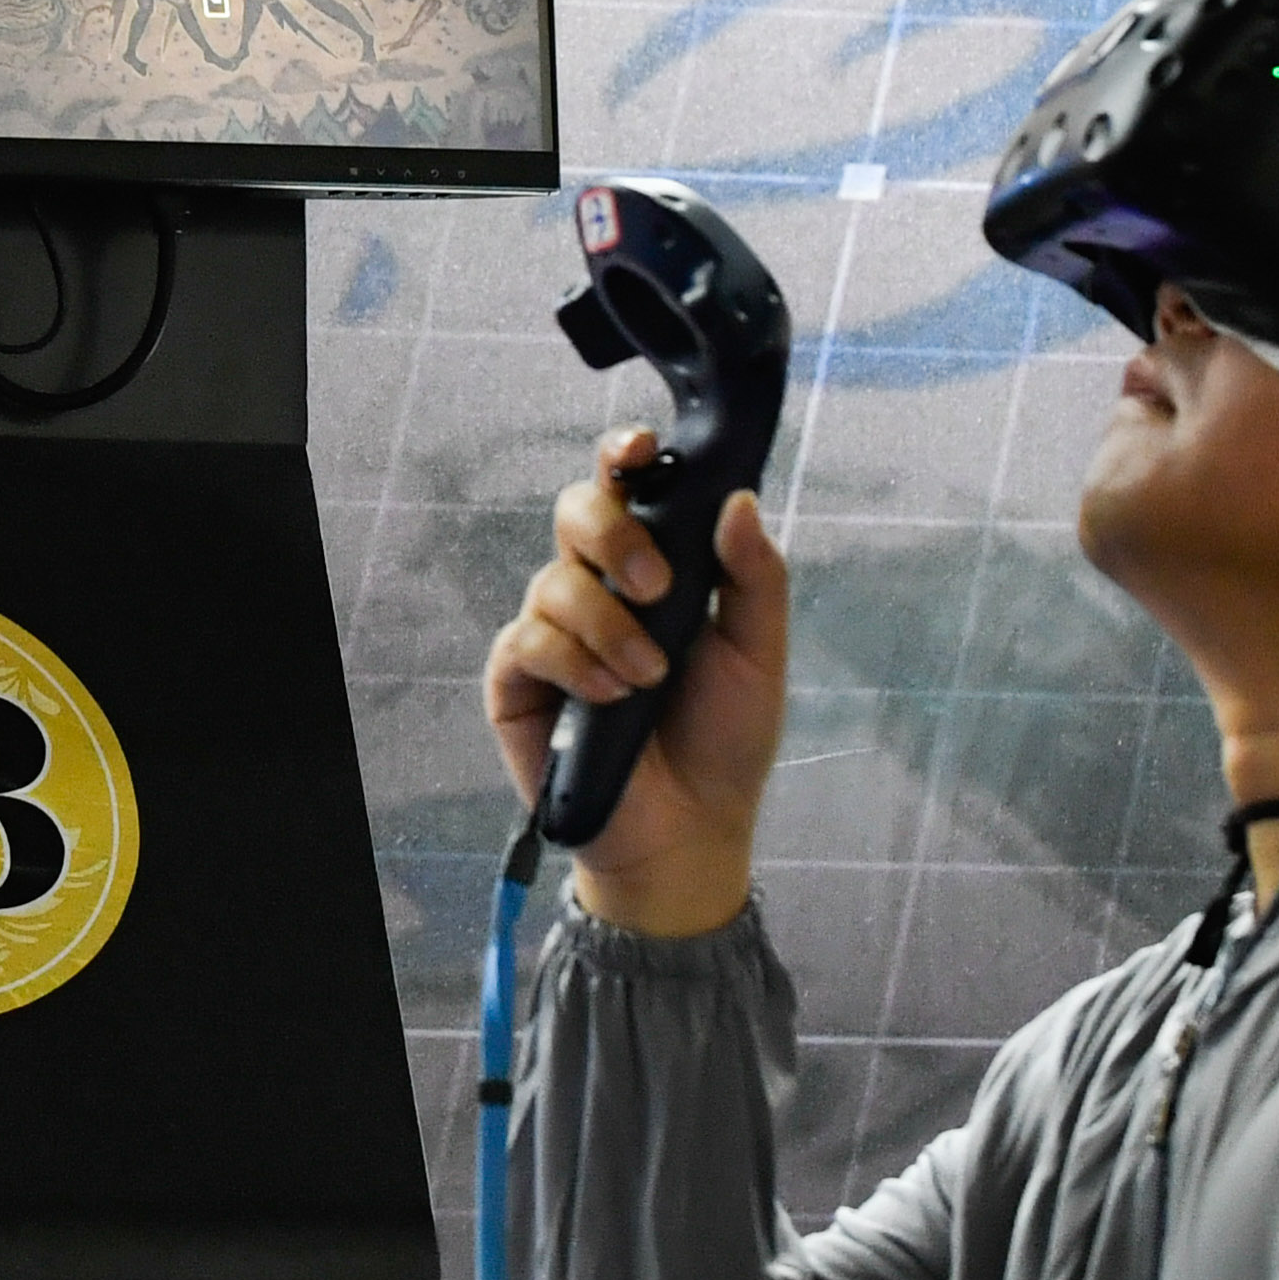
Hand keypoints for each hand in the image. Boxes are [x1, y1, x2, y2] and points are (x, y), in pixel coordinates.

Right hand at [482, 427, 791, 937]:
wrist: (690, 829)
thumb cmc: (724, 740)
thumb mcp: (759, 653)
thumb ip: (756, 575)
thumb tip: (739, 499)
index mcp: (654, 567)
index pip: (628, 488)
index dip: (624, 455)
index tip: (642, 449)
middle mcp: (597, 586)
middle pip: (577, 510)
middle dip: (617, 538)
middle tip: (658, 589)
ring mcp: (553, 630)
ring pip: (555, 579)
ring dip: (609, 626)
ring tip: (647, 678)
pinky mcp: (519, 678)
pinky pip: (529, 638)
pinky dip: (574, 662)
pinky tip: (608, 696)